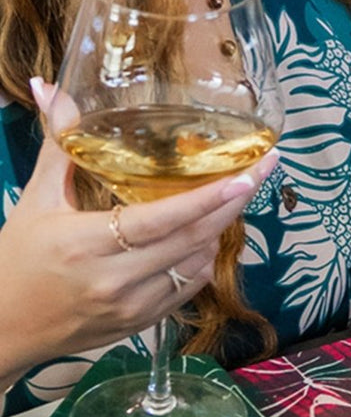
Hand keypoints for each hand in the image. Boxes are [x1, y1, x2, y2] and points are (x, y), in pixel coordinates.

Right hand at [0, 80, 277, 386]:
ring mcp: (134, 305)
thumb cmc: (17, 260)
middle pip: (194, 239)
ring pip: (198, 264)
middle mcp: (117, 278)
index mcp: (87, 243)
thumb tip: (53, 88)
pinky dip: (202, 260)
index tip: (248, 174)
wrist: (5, 328)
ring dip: (218, 231)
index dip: (211, 197)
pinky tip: (204, 236)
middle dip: (234, 204)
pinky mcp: (143, 323)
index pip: (164, 218)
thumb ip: (58, 145)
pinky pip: (189, 288)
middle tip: (260, 172)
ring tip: (230, 199)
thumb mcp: (35, 200)